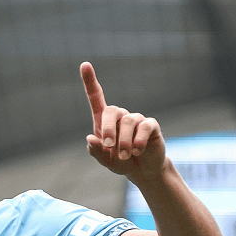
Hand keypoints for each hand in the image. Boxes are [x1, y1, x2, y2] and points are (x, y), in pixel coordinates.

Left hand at [80, 61, 166, 178]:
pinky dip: (138, 141)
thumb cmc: (120, 162)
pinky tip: (137, 151)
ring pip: (128, 122)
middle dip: (107, 129)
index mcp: (105, 121)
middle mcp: (121, 116)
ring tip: (125, 156)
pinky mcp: (151, 126)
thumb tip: (90, 138)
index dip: (90, 81)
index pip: (96, 97)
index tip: (84, 65)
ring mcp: (137, 119)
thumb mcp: (105, 160)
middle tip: (108, 146)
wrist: (142, 170)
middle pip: (112, 110)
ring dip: (124, 142)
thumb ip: (96, 151)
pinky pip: (144, 127)